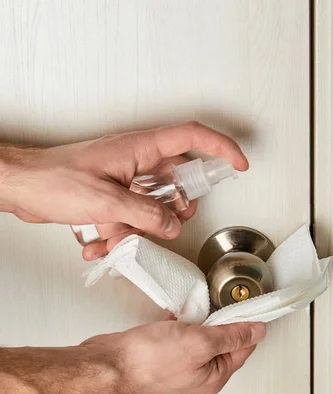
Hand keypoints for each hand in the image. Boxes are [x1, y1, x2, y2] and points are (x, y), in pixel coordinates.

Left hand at [0, 122, 248, 259]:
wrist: (22, 187)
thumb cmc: (54, 180)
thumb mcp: (108, 202)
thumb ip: (146, 215)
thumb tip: (171, 225)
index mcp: (140, 149)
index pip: (191, 138)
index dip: (220, 148)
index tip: (238, 164)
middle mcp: (135, 161)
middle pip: (177, 180)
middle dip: (176, 208)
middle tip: (169, 224)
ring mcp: (124, 178)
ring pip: (153, 205)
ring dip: (142, 229)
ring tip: (120, 239)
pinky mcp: (112, 196)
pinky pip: (130, 216)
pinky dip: (121, 234)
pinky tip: (101, 245)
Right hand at [83, 320, 265, 393]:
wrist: (110, 364)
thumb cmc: (149, 359)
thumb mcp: (200, 343)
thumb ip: (231, 336)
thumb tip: (258, 331)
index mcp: (214, 377)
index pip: (243, 348)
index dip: (248, 325)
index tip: (250, 304)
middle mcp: (198, 376)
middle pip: (222, 343)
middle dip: (223, 321)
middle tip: (221, 302)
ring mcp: (178, 368)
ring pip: (200, 339)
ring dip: (200, 321)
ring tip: (196, 309)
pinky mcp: (160, 358)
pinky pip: (179, 338)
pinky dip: (180, 325)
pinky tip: (176, 315)